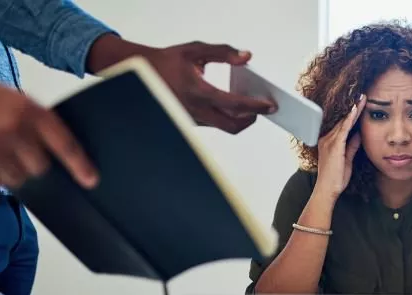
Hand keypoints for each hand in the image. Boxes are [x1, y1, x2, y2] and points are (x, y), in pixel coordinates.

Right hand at [0, 85, 97, 189]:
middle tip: (24, 153)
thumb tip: (61, 155)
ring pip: (16, 178)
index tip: (91, 180)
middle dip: (36, 166)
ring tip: (2, 151)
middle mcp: (13, 129)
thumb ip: (38, 123)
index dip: (80, 165)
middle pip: (40, 167)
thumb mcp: (17, 102)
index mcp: (29, 111)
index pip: (65, 144)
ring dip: (13, 172)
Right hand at [87, 35, 276, 133]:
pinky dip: (227, 116)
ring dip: (240, 118)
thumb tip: (246, 57)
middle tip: (264, 108)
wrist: (142, 72)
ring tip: (252, 105)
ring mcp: (193, 119)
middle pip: (233, 125)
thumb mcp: (195, 50)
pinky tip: (234, 104)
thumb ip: (223, 52)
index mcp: (198, 92)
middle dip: (252, 118)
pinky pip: (214, 123)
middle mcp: (195, 110)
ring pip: (224, 126)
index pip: (234, 104)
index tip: (270, 105)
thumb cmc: (169, 61)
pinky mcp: (191, 122)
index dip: (255, 106)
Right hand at [314, 95, 365, 199]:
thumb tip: (358, 135)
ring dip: (353, 110)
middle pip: (342, 120)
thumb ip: (352, 147)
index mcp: (329, 142)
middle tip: (363, 96)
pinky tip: (356, 110)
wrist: (327, 190)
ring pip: (343, 122)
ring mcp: (329, 142)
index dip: (351, 114)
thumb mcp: (347, 160)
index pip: (342, 125)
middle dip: (353, 108)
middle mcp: (327, 139)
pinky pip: (343, 129)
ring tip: (362, 98)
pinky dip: (350, 119)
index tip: (360, 104)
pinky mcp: (334, 146)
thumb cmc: (335, 178)